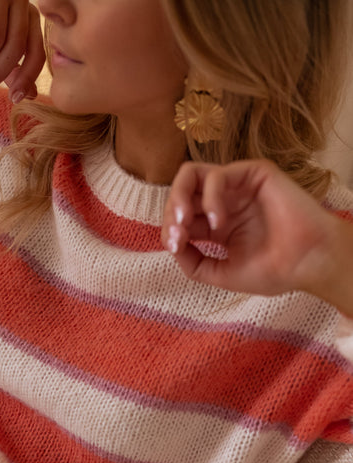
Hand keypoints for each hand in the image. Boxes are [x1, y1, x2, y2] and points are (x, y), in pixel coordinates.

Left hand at [161, 159, 352, 313]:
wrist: (308, 264)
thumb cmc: (274, 271)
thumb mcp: (221, 274)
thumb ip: (193, 263)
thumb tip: (172, 246)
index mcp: (216, 224)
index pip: (179, 217)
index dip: (169, 230)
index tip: (175, 248)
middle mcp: (224, 201)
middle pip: (180, 193)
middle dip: (170, 214)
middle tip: (176, 235)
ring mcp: (237, 186)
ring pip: (190, 175)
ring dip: (179, 198)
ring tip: (185, 223)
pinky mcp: (253, 173)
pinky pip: (216, 175)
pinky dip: (209, 198)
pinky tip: (218, 222)